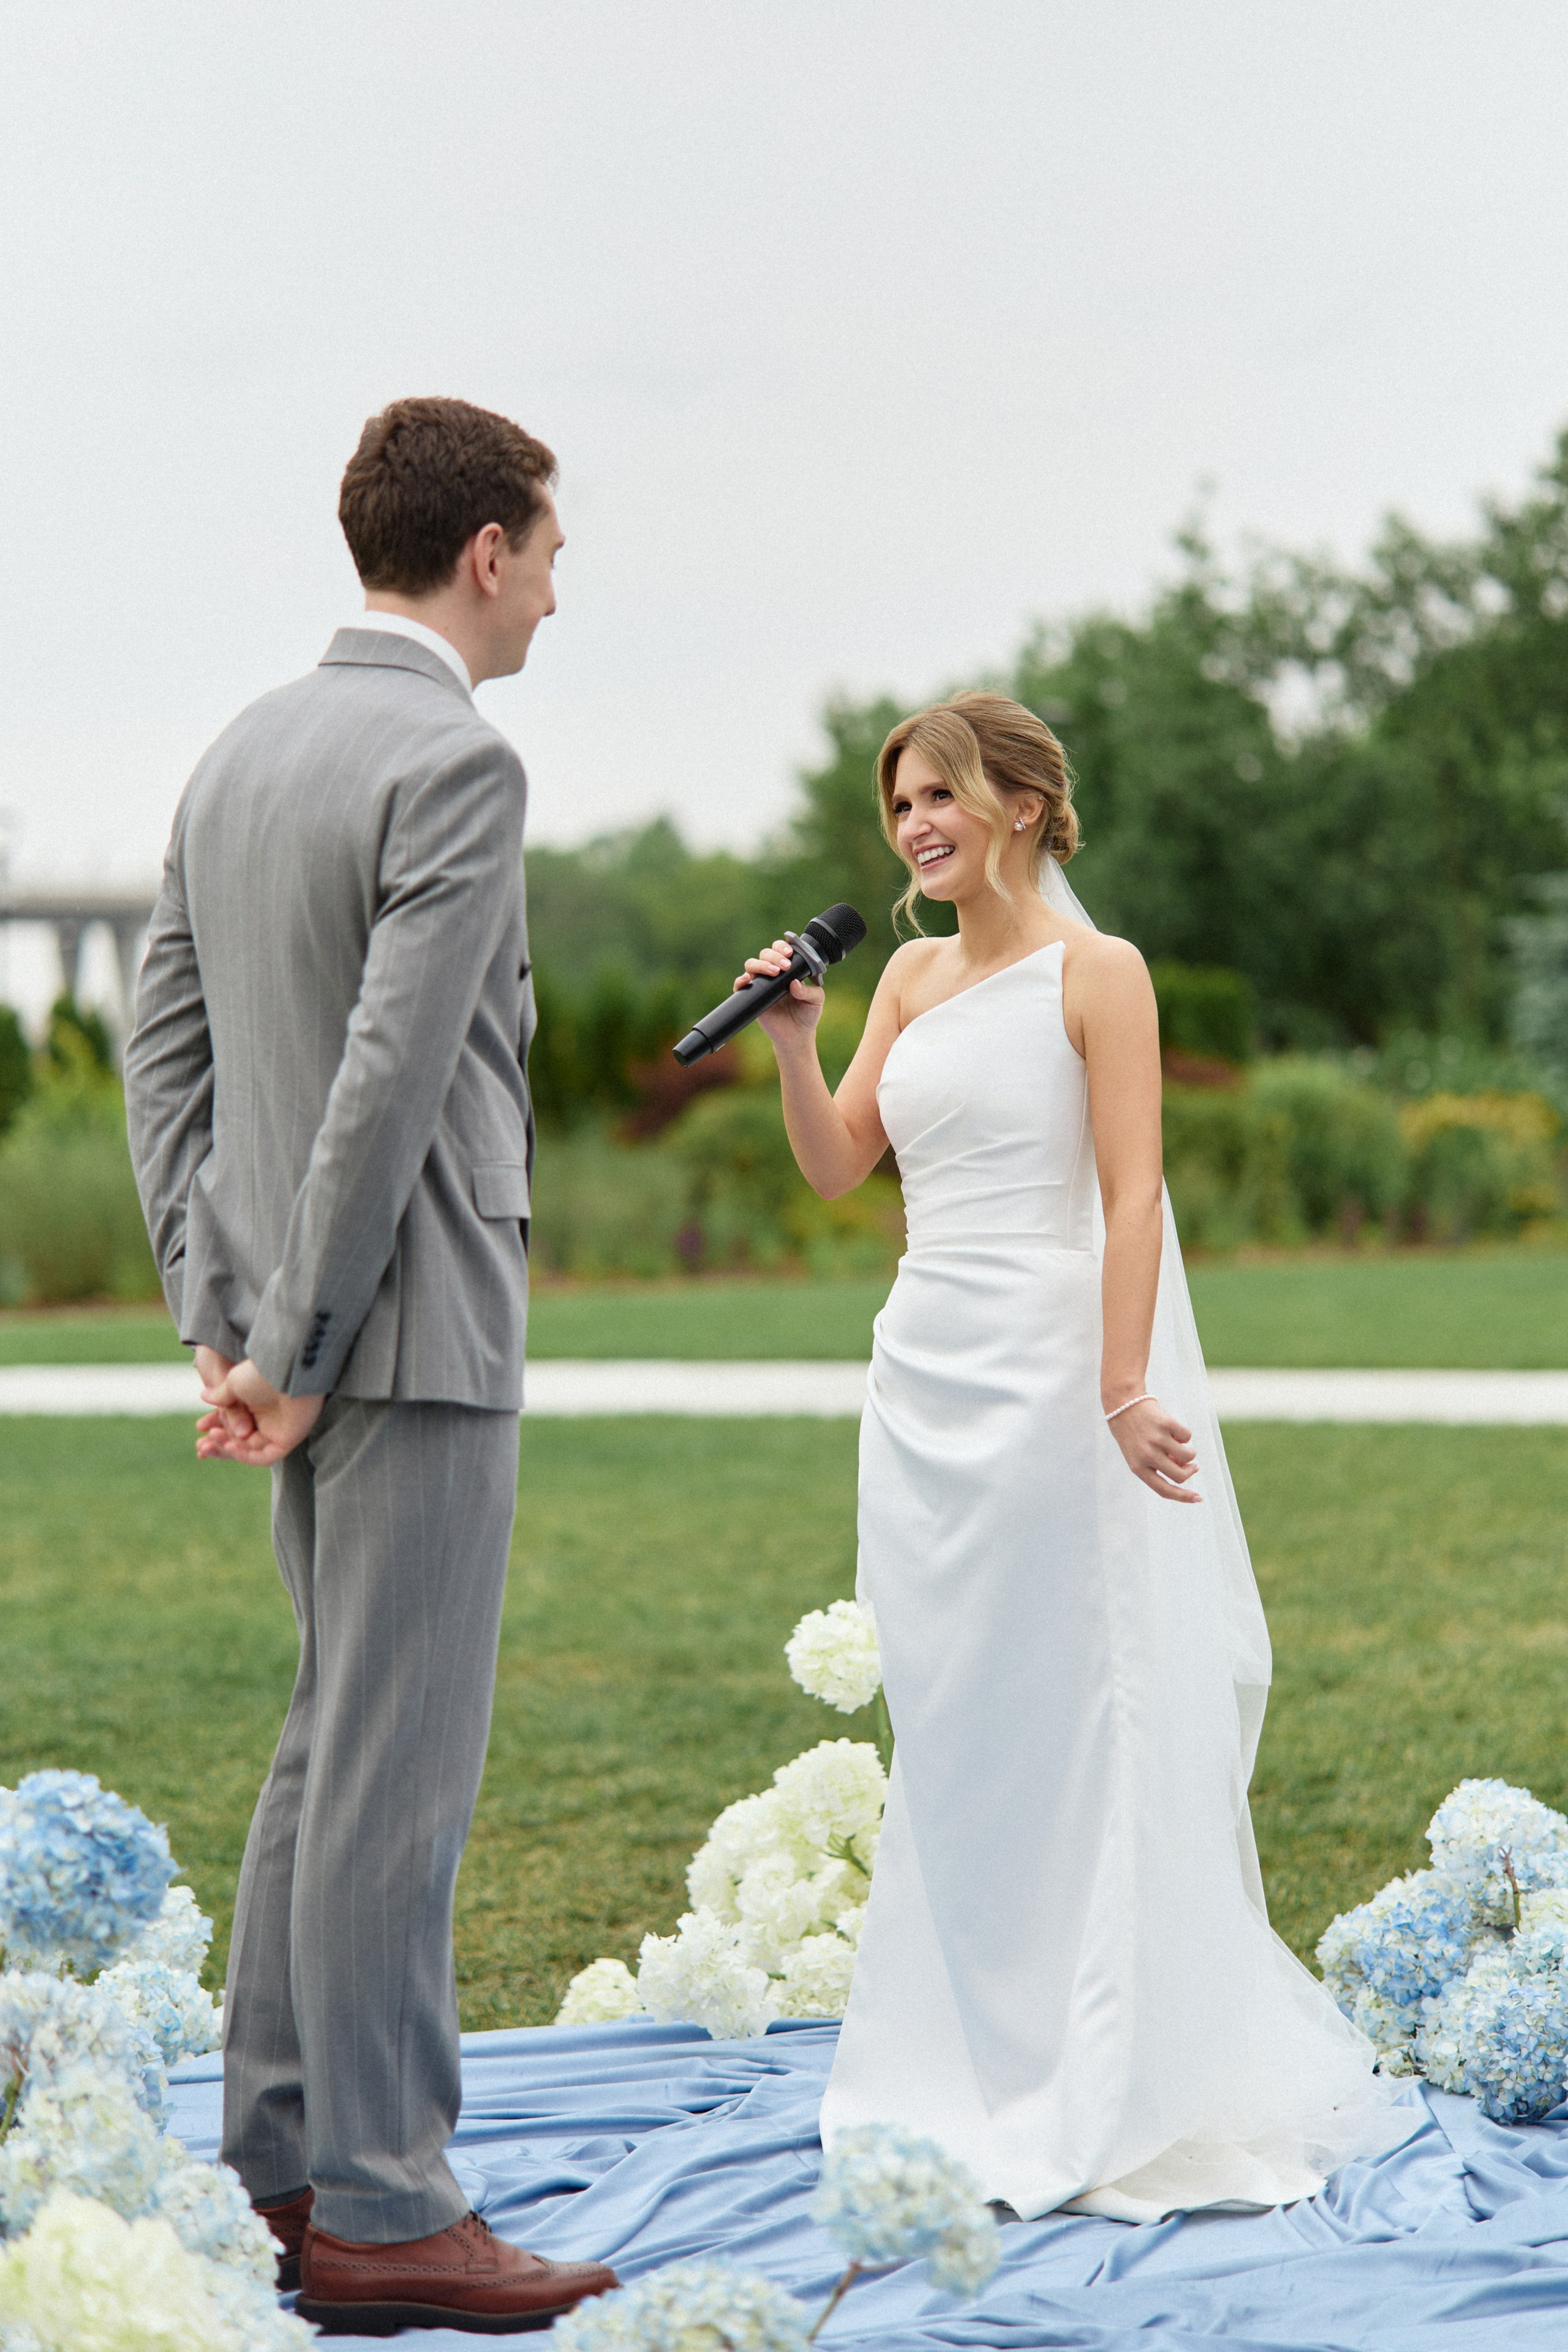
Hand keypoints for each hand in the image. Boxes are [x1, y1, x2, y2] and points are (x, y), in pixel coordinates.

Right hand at [195, 1355, 324, 1466]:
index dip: (216, 1426)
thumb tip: (204, 1396)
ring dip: (227, 1448)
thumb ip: (221, 1395)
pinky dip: (245, 1455)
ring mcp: (278, 1429)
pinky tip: (229, 1446)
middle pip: (240, 1439)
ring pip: (249, 1449)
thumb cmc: (261, 1372)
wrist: (285, 1370)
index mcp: (256, 1402)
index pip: (234, 1422)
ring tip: (209, 1443)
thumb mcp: (234, 1383)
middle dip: (218, 1444)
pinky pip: (265, 1456)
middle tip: (200, 1447)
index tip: (199, 1428)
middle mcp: (268, 1417)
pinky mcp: (288, 1439)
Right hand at [733, 940, 823, 1050]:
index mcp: (788, 970)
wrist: (796, 1037)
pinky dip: (740, 980)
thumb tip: (795, 984)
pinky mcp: (751, 998)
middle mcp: (772, 974)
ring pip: (751, 965)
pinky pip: (740, 986)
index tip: (789, 954)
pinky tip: (747, 979)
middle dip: (774, 956)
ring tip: (774, 973)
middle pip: (765, 954)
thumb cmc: (807, 1015)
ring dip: (761, 964)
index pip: (780, 950)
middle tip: (785, 966)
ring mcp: (761, 985)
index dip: (782, 947)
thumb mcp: (816, 1001)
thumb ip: (810, 991)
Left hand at [1106, 1397, 1201, 1503]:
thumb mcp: (1138, 1453)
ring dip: (1190, 1452)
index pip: (1164, 1490)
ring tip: (1178, 1443)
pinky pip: (1187, 1436)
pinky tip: (1172, 1428)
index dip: (1183, 1497)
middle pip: (1180, 1475)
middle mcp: (1147, 1455)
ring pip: (1188, 1456)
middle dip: (1191, 1471)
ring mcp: (1157, 1440)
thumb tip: (1187, 1468)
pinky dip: (1184, 1434)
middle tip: (1192, 1465)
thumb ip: (1158, 1465)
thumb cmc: (1132, 1432)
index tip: (1198, 1499)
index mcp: (1137, 1467)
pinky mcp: (1166, 1424)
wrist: (1122, 1402)